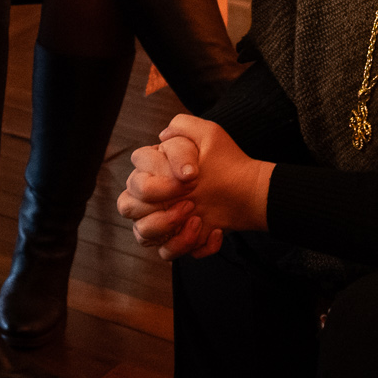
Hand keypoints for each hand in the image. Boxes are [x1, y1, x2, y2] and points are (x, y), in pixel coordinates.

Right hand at [117, 115, 265, 258]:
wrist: (250, 191)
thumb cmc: (227, 162)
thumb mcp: (209, 134)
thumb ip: (183, 125)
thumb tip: (161, 138)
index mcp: (153, 172)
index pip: (135, 178)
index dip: (158, 182)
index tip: (191, 177)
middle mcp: (151, 197)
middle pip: (127, 206)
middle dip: (159, 206)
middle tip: (190, 199)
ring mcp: (160, 220)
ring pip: (142, 233)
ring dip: (169, 227)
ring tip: (197, 217)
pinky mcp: (175, 241)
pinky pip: (166, 252)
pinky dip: (189, 244)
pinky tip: (214, 231)